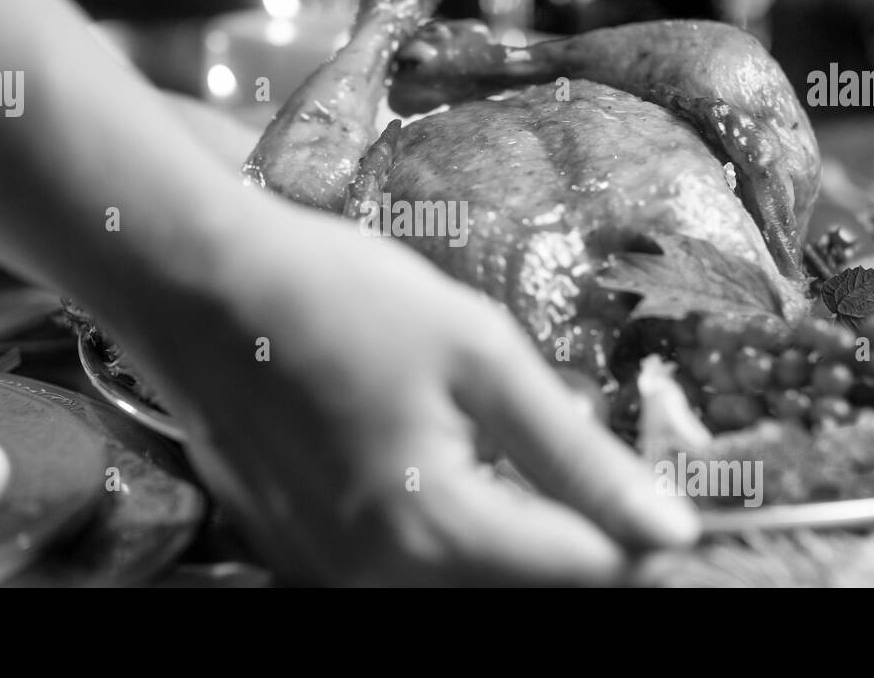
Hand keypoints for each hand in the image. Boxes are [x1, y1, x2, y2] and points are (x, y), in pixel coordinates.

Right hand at [112, 193, 698, 584]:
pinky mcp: (304, 556)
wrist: (200, 287)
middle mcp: (375, 579)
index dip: (636, 536)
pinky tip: (447, 463)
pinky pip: (404, 569)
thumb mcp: (479, 355)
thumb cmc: (339, 299)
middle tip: (597, 472)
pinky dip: (450, 533)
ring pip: (464, 584)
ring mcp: (331, 574)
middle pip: (522, 586)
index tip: (672, 504)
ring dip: (513, 536)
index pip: (581, 571)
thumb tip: (668, 530)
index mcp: (431, 530)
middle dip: (575, 537)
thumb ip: (577, 455)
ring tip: (516, 458)